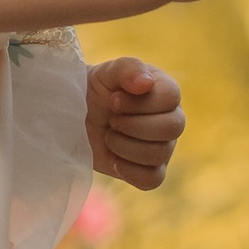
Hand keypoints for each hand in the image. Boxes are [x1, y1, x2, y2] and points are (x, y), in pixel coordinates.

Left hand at [85, 57, 185, 190]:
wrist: (76, 118)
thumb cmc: (94, 90)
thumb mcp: (105, 72)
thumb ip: (127, 69)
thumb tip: (146, 83)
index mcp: (165, 91)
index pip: (170, 97)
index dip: (140, 102)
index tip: (113, 100)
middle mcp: (170, 119)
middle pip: (172, 128)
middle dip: (134, 125)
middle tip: (111, 120)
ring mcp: (163, 147)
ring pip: (159, 154)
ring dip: (125, 146)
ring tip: (108, 136)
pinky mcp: (150, 171)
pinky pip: (153, 180)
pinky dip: (130, 172)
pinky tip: (114, 161)